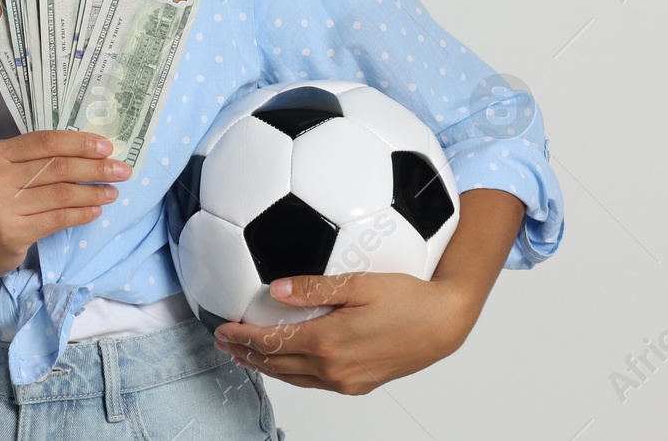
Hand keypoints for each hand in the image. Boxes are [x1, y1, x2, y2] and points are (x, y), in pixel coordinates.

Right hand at [0, 129, 131, 281]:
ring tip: (112, 192)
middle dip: (95, 167)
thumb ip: (36, 160)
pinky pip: (57, 218)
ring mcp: (1, 206)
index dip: (80, 142)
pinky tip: (95, 211)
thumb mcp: (5, 174)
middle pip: (57, 167)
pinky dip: (81, 213)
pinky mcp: (11, 233)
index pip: (46, 142)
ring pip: (61, 193)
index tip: (107, 147)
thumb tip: (92, 151)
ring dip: (93, 192)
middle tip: (122, 171)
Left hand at [211, 271, 482, 394]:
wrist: (443, 324)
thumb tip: (276, 290)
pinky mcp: (358, 384)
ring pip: (294, 377)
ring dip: (267, 367)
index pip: (272, 343)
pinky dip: (293, 373)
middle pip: (277, 365)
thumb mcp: (360, 283)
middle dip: (247, 354)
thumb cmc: (408, 298)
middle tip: (225, 343)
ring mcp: (346, 380)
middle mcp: (333, 367)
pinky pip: (315, 382)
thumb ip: (315, 287)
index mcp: (328, 342)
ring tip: (247, 356)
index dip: (243, 337)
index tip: (223, 329)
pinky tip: (289, 363)